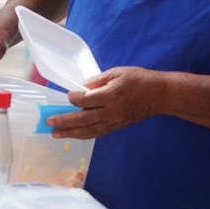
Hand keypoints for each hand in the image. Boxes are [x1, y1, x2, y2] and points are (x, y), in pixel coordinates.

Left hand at [49, 67, 163, 138]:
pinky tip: (75, 135)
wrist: (160, 95)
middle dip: (65, 121)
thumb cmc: (140, 80)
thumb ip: (99, 80)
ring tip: (56, 134)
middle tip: (50, 122)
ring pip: (89, 130)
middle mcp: (111, 111)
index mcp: (111, 95)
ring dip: (71, 133)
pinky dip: (85, 135)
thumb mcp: (119, 72)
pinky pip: (98, 133)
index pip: (86, 100)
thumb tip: (83, 86)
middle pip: (83, 119)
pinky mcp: (118, 126)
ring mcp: (115, 121)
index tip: (67, 96)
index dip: (74, 98)